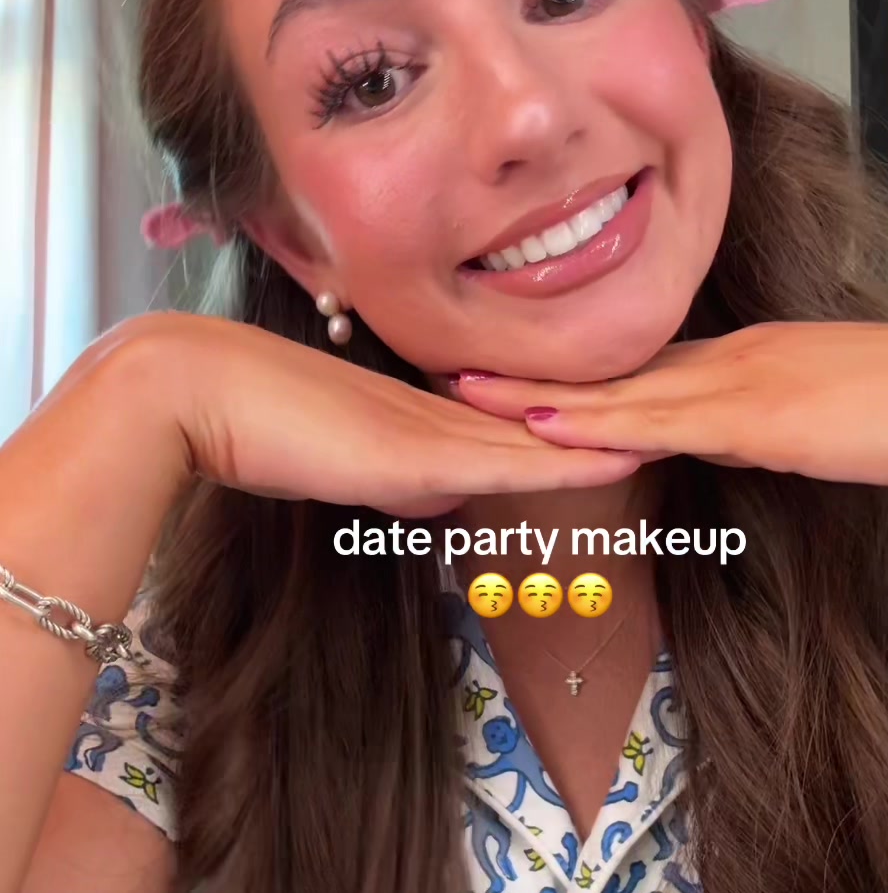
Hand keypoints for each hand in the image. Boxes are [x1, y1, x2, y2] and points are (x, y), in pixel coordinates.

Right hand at [112, 312, 643, 517]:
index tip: (636, 422)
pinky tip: (619, 456)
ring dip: (611, 438)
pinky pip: (509, 459)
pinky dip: (567, 459)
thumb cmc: (251, 426)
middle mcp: (441, 412)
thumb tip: (445, 498)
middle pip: (546, 424)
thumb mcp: (343, 463)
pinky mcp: (415, 449)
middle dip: (616, 426)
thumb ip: (397, 478)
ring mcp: (431, 427)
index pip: (519, 421)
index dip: (579, 423)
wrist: (195, 394)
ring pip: (542, 437)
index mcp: (426, 413)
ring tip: (682, 432)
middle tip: (688, 421)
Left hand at [448, 321, 887, 493]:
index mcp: (746, 359)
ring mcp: (736, 380)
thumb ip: (769, 426)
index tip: (520, 380)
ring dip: (539, 395)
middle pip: (614, 370)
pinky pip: (655, 420)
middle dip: (536, 377)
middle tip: (461, 375)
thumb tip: (734, 439)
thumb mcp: (821, 421)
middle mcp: (729, 358)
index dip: (579, 377)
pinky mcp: (751, 413)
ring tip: (468, 392)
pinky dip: (593, 423)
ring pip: (617, 389)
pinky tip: (542, 425)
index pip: (644, 369)